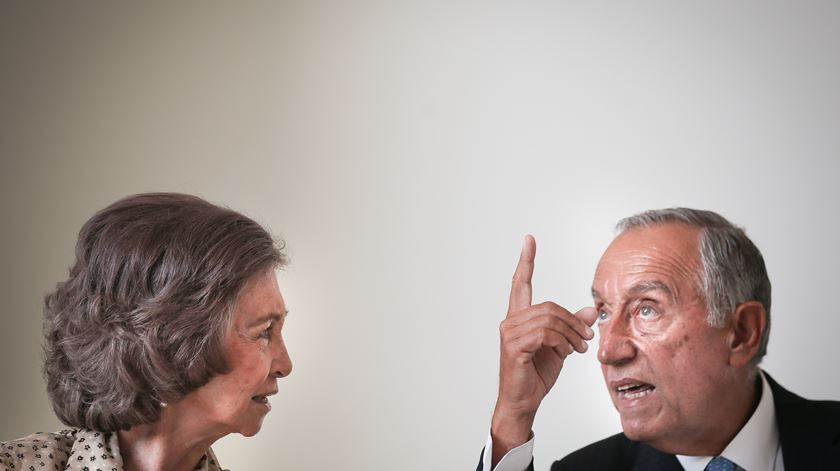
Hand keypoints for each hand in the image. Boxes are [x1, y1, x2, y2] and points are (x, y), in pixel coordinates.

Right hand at [490, 235, 597, 466]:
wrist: (523, 402)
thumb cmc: (536, 375)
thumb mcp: (561, 346)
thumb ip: (572, 327)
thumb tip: (590, 311)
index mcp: (519, 318)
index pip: (520, 284)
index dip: (526, 261)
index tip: (529, 240)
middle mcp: (511, 322)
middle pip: (549, 306)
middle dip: (573, 321)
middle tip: (586, 337)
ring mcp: (510, 333)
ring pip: (550, 319)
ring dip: (571, 333)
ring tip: (579, 348)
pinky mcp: (514, 346)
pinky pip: (545, 333)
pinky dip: (562, 341)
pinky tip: (568, 352)